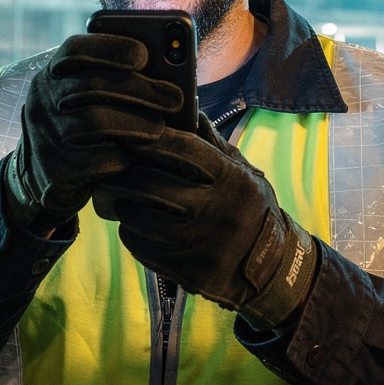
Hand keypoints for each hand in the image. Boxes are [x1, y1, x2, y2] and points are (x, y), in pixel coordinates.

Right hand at [3, 32, 185, 231]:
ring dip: (135, 123)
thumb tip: (168, 73)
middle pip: (91, 84)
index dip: (110, 48)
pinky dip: (124, 155)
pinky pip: (97, 158)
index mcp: (52, 74)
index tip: (144, 54)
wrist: (47, 179)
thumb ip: (113, 82)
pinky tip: (141, 155)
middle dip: (139, 89)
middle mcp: (42, 100)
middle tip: (175, 97)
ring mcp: (44, 134)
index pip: (74, 49)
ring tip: (161, 127)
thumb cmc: (82, 129)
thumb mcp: (88, 100)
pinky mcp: (54, 168)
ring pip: (94, 121)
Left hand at [94, 116, 318, 330]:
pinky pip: (142, 247)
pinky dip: (132, 232)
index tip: (130, 129)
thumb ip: (216, 146)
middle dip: (125, 174)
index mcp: (233, 181)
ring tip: (121, 197)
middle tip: (109, 165)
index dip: (153, 137)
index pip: (185, 150)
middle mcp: (217, 212)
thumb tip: (192, 112)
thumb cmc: (253, 212)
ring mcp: (201, 245)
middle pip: (153, 186)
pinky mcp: (187, 272)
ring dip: (125, 205)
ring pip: (141, 219)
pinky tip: (134, 224)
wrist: (274, 271)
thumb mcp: (247, 176)